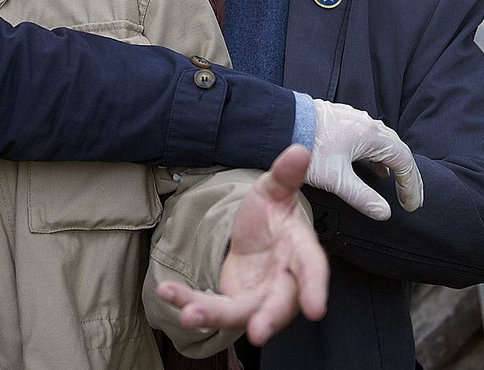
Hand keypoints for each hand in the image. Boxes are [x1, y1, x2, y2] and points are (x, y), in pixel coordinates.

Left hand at [155, 145, 327, 345]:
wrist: (256, 234)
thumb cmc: (272, 214)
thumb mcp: (274, 190)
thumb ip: (285, 175)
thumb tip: (299, 150)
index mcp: (300, 251)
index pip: (312, 269)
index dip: (316, 288)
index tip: (316, 310)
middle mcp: (284, 281)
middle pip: (280, 303)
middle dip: (269, 318)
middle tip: (257, 333)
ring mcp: (260, 297)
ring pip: (243, 313)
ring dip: (216, 316)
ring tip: (189, 315)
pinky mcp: (235, 303)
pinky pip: (213, 306)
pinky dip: (190, 301)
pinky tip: (167, 292)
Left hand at [305, 99, 423, 219]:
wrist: (281, 123)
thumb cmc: (307, 149)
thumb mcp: (336, 179)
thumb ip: (362, 197)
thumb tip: (384, 213)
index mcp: (371, 135)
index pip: (404, 161)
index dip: (411, 185)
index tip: (412, 205)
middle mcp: (367, 123)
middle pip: (398, 149)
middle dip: (407, 174)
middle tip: (410, 196)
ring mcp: (354, 119)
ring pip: (383, 142)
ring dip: (392, 163)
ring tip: (394, 183)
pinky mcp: (341, 121)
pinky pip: (368, 137)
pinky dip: (376, 154)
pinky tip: (370, 165)